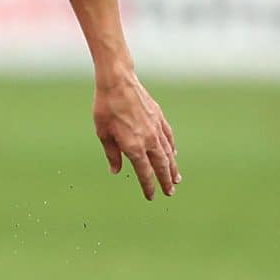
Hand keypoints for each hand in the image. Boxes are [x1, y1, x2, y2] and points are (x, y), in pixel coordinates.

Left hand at [93, 70, 180, 199]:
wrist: (118, 83)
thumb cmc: (106, 108)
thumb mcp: (103, 134)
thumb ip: (112, 154)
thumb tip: (115, 171)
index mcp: (133, 146)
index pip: (144, 173)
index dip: (148, 186)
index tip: (152, 196)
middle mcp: (149, 140)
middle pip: (161, 166)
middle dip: (166, 181)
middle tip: (170, 192)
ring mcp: (156, 128)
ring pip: (168, 153)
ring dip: (173, 167)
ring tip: (176, 179)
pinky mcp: (159, 118)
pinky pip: (169, 137)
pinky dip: (172, 147)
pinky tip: (173, 153)